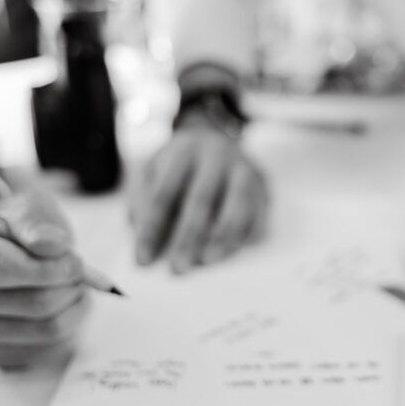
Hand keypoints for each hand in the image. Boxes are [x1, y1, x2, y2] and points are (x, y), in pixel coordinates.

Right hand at [0, 187, 88, 366]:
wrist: (1, 248)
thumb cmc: (16, 224)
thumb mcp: (27, 205)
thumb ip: (37, 222)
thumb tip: (53, 247)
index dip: (45, 269)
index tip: (76, 262)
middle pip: (28, 303)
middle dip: (68, 286)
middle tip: (82, 271)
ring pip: (44, 329)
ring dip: (74, 306)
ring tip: (76, 285)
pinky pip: (45, 350)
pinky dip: (68, 327)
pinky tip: (63, 305)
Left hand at [130, 119, 268, 273]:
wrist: (214, 137)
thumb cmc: (177, 165)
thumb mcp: (151, 170)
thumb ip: (142, 202)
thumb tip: (144, 240)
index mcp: (183, 151)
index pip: (164, 194)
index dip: (152, 229)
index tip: (143, 259)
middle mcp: (216, 156)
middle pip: (201, 200)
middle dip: (188, 238)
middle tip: (178, 268)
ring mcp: (244, 169)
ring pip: (237, 206)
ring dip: (222, 237)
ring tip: (207, 261)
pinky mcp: (262, 185)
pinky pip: (259, 214)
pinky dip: (246, 236)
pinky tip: (232, 253)